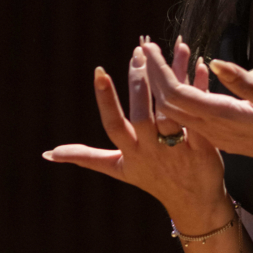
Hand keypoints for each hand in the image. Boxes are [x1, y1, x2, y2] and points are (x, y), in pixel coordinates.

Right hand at [42, 38, 230, 230]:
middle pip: (142, 115)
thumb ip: (86, 157)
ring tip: (172, 48)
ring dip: (173, 77)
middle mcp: (152, 150)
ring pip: (172, 109)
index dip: (106, 100)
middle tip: (139, 51)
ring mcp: (178, 149)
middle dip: (139, 84)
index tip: (99, 71)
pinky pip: (201, 113)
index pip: (112, 125)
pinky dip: (201, 89)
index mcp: (131, 152)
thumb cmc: (154, 180)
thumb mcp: (118, 169)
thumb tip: (47, 154)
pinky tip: (201, 64)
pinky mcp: (204, 146)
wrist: (195, 203)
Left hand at [142, 43, 252, 168]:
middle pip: (169, 103)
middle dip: (153, 75)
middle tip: (145, 46)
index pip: (177, 94)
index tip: (149, 46)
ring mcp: (217, 134)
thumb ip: (246, 84)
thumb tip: (215, 62)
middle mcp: (214, 129)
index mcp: (224, 118)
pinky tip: (190, 74)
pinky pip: (192, 114)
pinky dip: (182, 92)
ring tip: (158, 58)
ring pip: (177, 110)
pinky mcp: (222, 134)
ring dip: (164, 84)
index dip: (159, 70)